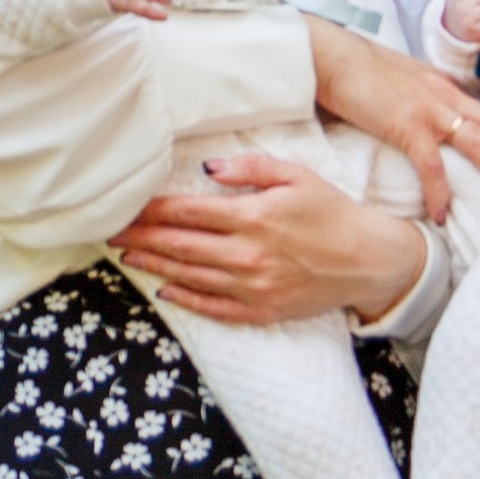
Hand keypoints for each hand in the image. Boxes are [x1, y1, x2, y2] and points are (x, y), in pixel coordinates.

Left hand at [114, 155, 424, 325]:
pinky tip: (165, 291)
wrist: (368, 259)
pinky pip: (214, 307)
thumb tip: (208, 168)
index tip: (126, 206)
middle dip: (141, 238)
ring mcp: (253, 286)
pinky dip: (186, 299)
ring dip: (155, 265)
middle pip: (179, 245)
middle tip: (111, 232)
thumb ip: (251, 168)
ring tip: (128, 256)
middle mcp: (247, 254)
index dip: (151, 210)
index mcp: (253, 216)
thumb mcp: (297, 175)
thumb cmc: (331, 212)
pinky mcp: (261, 310)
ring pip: (190, 276)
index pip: (188, 212)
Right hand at [307, 18, 479, 215]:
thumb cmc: (357, 69)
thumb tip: (434, 121)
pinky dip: (440, 191)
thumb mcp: (402, 79)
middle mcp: (446, 94)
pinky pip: (432, 164)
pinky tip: (442, 214)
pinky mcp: (405, 124)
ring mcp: (428, 108)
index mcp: (445, 85)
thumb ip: (424, 97)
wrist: (329, 55)